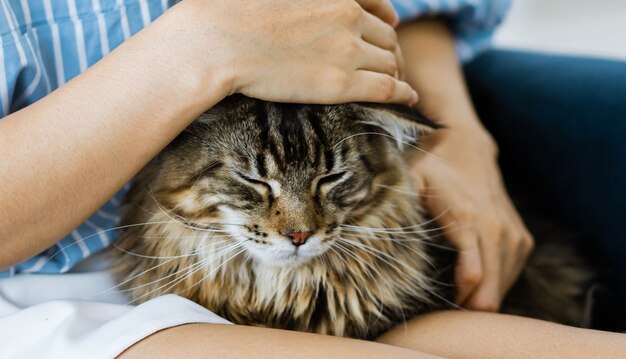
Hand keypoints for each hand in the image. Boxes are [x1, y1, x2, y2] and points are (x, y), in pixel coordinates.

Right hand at [175, 0, 416, 104]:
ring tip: (395, 82)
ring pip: (389, 62)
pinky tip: (407, 96)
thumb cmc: (231, 12)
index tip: (389, 27)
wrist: (218, 42)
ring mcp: (347, 50)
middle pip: (385, 37)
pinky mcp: (341, 83)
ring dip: (395, 71)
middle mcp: (347, 16)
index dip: (386, 20)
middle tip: (389, 63)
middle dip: (390, 49)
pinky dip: (401, 91)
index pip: (377, 6)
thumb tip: (306, 11)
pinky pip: (386, 87)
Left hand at [407, 125, 533, 310]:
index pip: (473, 276)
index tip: (440, 311)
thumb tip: (376, 240)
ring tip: (461, 304)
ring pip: (505, 282)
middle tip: (448, 316)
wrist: (463, 139)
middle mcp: (495, 226)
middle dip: (472, 309)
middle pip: (492, 287)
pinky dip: (498, 283)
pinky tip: (480, 286)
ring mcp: (511, 230)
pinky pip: (513, 270)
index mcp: (467, 218)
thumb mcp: (407, 179)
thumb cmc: (429, 162)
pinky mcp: (518, 232)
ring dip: (486, 297)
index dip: (459, 301)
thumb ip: (399, 209)